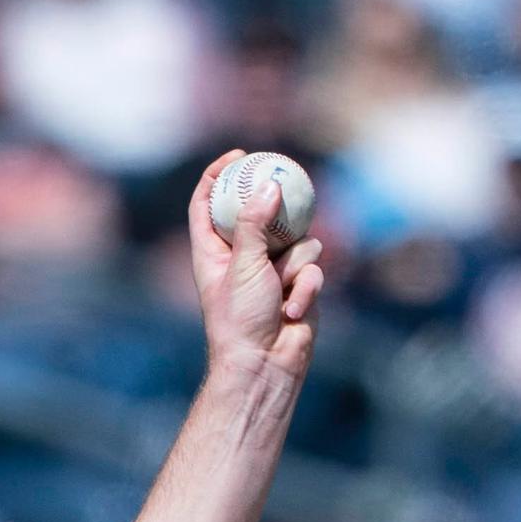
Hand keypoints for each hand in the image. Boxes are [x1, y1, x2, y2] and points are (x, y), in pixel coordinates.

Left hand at [185, 150, 323, 387]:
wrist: (265, 366)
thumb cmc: (241, 320)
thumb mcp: (243, 266)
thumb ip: (254, 224)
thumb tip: (269, 187)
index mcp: (213, 251)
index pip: (207, 204)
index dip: (219, 175)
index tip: (238, 155)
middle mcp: (242, 257)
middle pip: (260, 212)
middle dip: (276, 207)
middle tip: (286, 184)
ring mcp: (272, 270)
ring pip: (298, 239)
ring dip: (294, 264)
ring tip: (280, 291)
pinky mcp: (298, 284)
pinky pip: (312, 268)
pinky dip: (305, 288)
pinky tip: (294, 310)